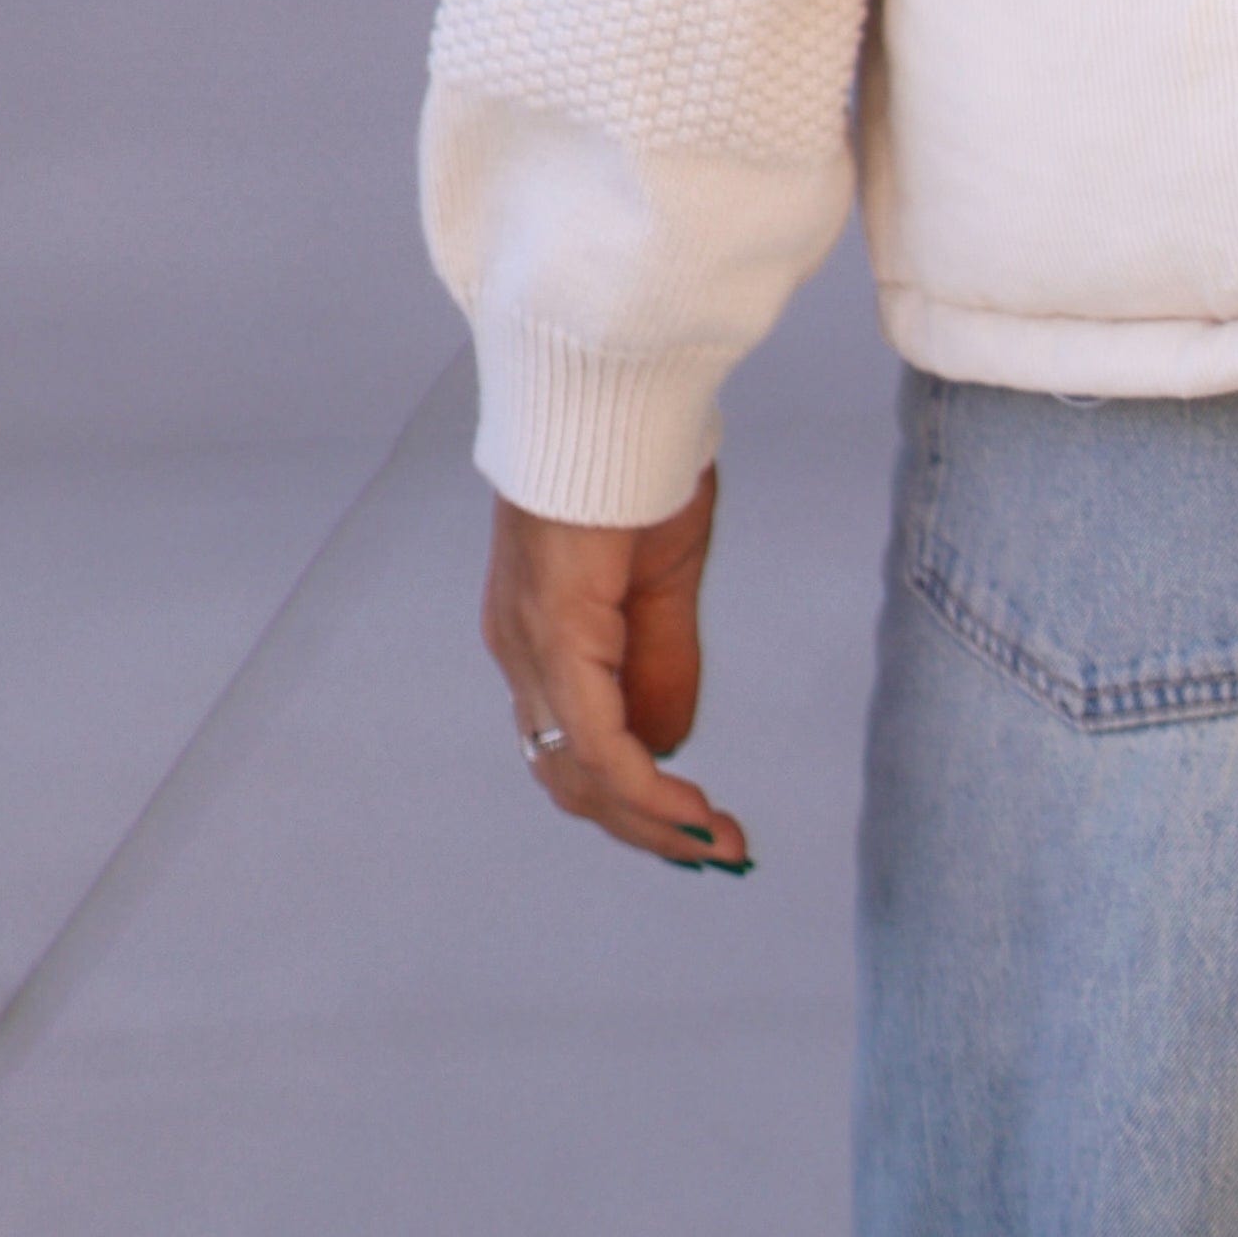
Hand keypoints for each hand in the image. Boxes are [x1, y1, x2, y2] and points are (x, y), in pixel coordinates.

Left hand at [481, 470, 752, 871]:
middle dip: (648, 827)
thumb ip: (661, 659)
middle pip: (571, 777)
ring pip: (580, 774)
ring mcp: (530, 646)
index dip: (635, 798)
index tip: (699, 828)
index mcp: (540, 633)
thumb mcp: (663, 576)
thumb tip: (668, 746)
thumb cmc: (635, 461)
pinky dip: (647, 791)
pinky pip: (599, 740)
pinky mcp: (555, 633)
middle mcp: (519, 651)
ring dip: (651, 823)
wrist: (611, 385)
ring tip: (716, 843)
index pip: (575, 744)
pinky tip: (691, 815)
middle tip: (718, 852)